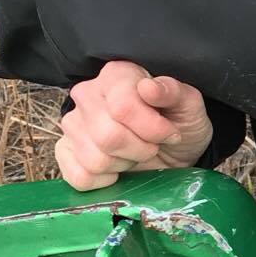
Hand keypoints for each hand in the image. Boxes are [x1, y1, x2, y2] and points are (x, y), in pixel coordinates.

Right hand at [55, 60, 213, 190]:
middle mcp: (87, 94)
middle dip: (140, 149)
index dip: (152, 129)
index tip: (170, 133)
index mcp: (117, 75)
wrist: (174, 150)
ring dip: (124, 164)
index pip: (123, 107)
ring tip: (134, 152)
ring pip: (94, 160)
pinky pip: (79, 177)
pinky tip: (116, 168)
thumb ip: (173, 92)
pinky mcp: (65, 151)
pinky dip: (104, 181)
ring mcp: (73, 123)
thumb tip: (149, 87)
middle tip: (152, 145)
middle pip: (108, 136)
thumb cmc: (180, 122)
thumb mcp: (190, 105)